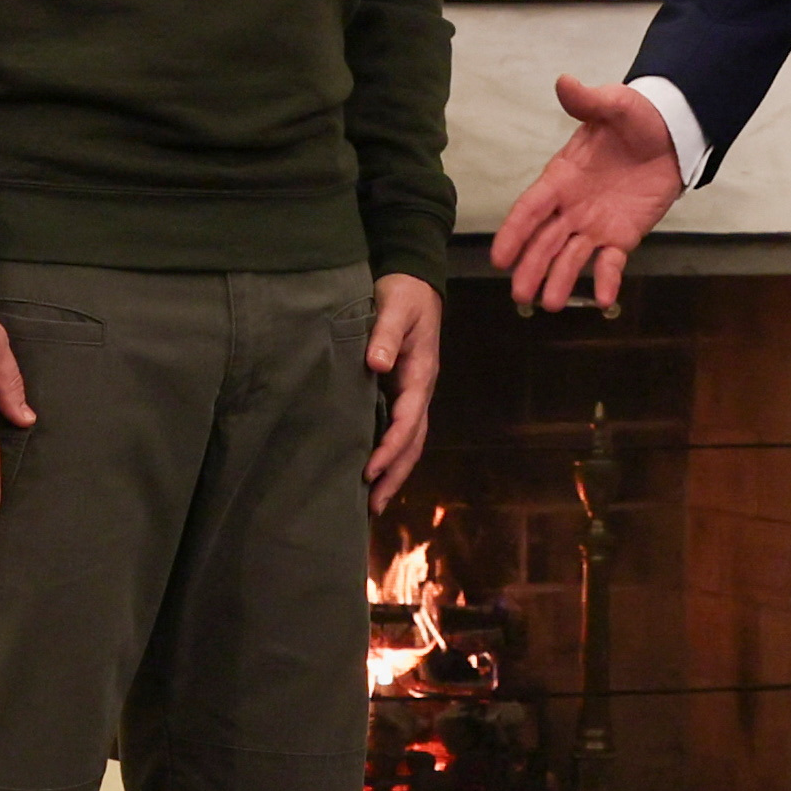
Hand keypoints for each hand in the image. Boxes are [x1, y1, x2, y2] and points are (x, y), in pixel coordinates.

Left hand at [363, 274, 443, 513]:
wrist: (414, 283)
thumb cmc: (403, 294)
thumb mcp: (395, 307)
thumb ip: (386, 334)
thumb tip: (379, 365)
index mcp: (420, 375)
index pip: (408, 420)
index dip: (390, 448)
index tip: (370, 469)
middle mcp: (419, 391)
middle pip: (412, 443)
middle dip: (395, 475)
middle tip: (373, 507)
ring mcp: (412, 395)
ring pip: (408, 442)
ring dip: (393, 472)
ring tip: (372, 503)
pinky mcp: (400, 393)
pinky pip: (398, 431)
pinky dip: (389, 455)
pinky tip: (371, 473)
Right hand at [489, 73, 683, 315]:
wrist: (673, 135)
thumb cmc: (636, 119)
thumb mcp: (614, 105)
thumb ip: (589, 101)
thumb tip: (565, 82)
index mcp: (562, 177)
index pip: (531, 208)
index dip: (514, 232)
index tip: (498, 257)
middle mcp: (571, 206)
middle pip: (544, 241)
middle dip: (531, 267)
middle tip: (520, 295)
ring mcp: (595, 225)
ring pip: (570, 257)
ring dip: (559, 280)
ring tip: (549, 304)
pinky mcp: (622, 236)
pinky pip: (611, 262)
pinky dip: (606, 279)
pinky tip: (605, 299)